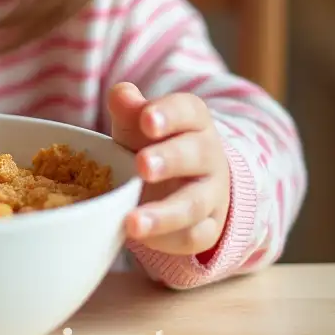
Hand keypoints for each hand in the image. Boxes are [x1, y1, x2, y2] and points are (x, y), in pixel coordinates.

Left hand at [107, 82, 229, 255]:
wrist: (176, 181)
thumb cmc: (150, 143)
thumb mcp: (136, 122)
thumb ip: (129, 108)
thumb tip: (121, 95)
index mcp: (193, 120)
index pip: (187, 111)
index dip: (168, 114)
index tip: (147, 120)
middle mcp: (209, 155)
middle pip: (196, 155)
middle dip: (169, 160)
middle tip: (141, 165)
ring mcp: (212, 194)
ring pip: (194, 204)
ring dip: (163, 215)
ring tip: (131, 222)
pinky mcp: (208, 227)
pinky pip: (193, 237)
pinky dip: (166, 240)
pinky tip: (137, 238)